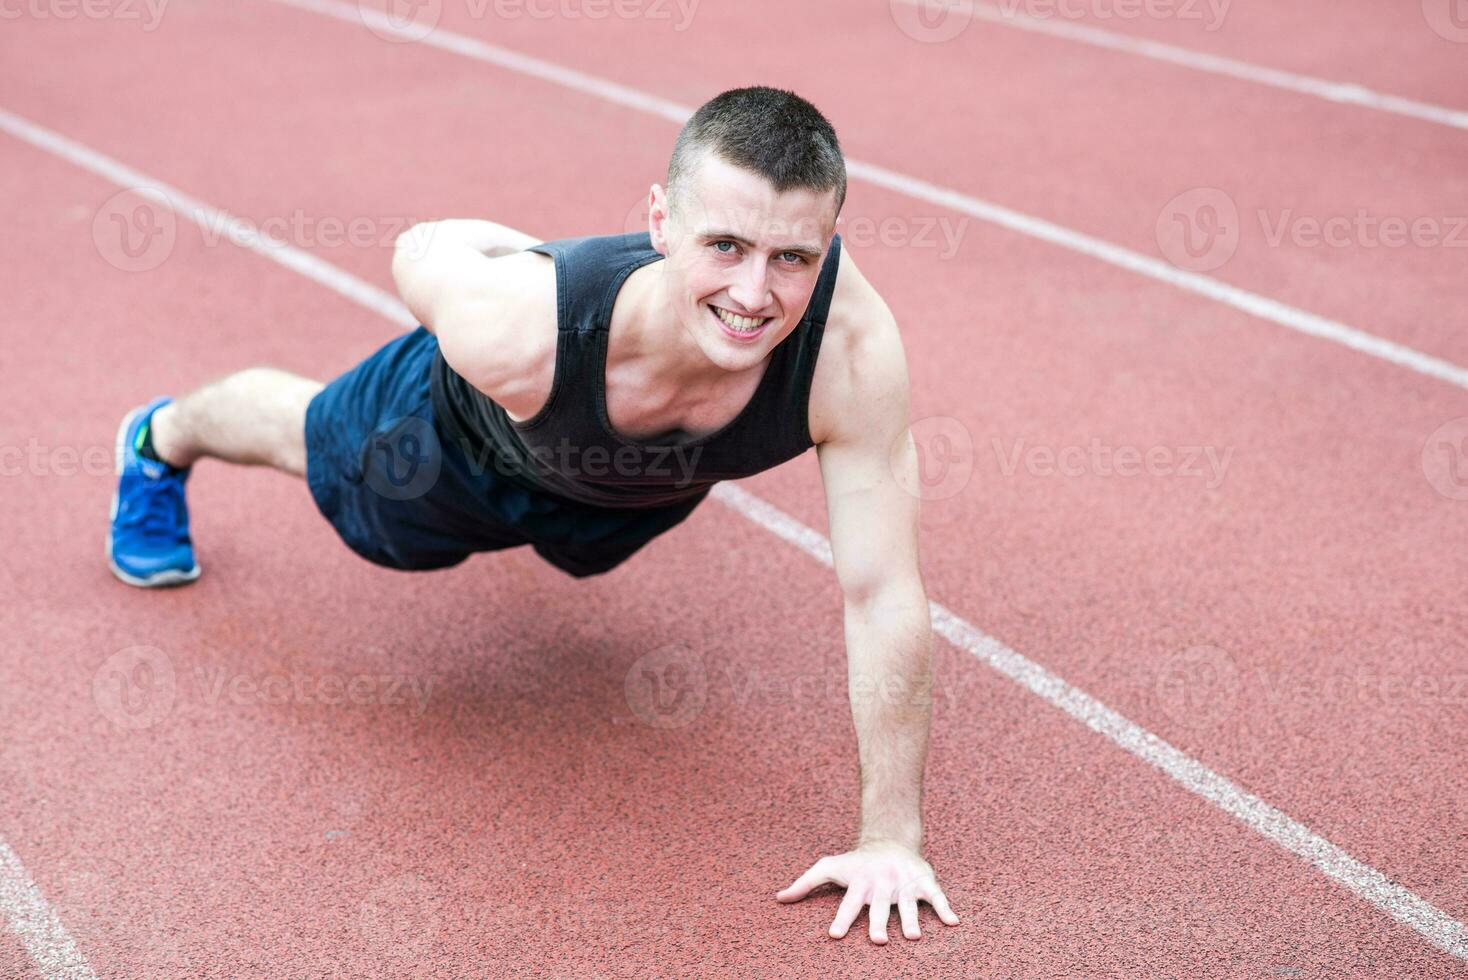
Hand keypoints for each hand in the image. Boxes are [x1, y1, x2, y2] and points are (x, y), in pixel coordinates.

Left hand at [776, 841, 958, 942]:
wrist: (889, 840)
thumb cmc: (855, 863)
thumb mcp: (829, 867)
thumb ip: (805, 884)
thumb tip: (778, 898)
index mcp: (859, 884)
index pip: (848, 904)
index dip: (842, 919)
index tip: (835, 935)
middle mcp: (881, 885)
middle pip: (879, 907)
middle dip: (878, 922)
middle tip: (877, 940)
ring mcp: (903, 883)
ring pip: (907, 904)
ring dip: (910, 920)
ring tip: (913, 937)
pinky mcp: (923, 881)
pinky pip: (936, 896)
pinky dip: (945, 908)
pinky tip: (953, 922)